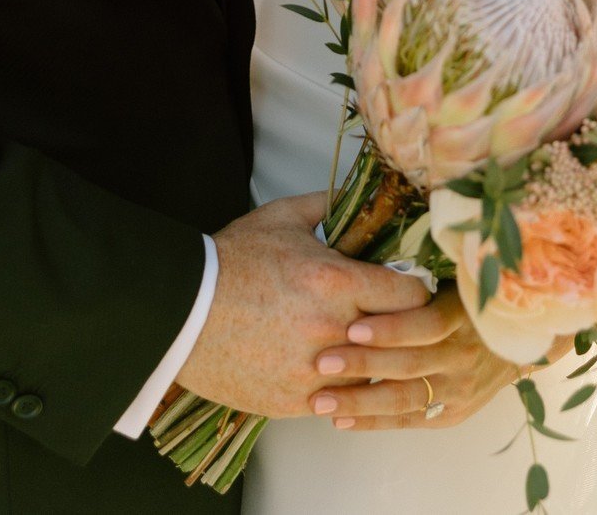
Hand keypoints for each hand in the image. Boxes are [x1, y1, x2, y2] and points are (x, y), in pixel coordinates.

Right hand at [176, 193, 430, 419]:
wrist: (182, 310)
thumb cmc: (232, 260)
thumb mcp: (281, 218)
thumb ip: (327, 205)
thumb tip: (358, 193)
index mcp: (336, 282)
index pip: (411, 295)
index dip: (414, 290)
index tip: (409, 288)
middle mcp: (334, 331)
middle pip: (401, 339)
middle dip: (401, 328)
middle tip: (396, 321)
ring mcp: (316, 373)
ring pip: (372, 376)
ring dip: (371, 363)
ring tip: (364, 349)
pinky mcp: (296, 402)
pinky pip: (339, 402)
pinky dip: (339, 387)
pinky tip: (331, 370)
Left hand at [305, 284, 572, 430]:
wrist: (519, 339)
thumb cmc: (470, 292)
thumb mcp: (458, 270)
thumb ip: (424, 260)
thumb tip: (371, 222)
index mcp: (464, 313)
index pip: (427, 324)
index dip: (391, 328)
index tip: (351, 324)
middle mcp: (464, 354)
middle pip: (410, 364)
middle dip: (362, 364)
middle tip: (320, 361)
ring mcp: (459, 388)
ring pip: (405, 399)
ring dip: (359, 401)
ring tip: (319, 401)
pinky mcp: (453, 414)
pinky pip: (409, 420)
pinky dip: (374, 422)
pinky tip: (341, 420)